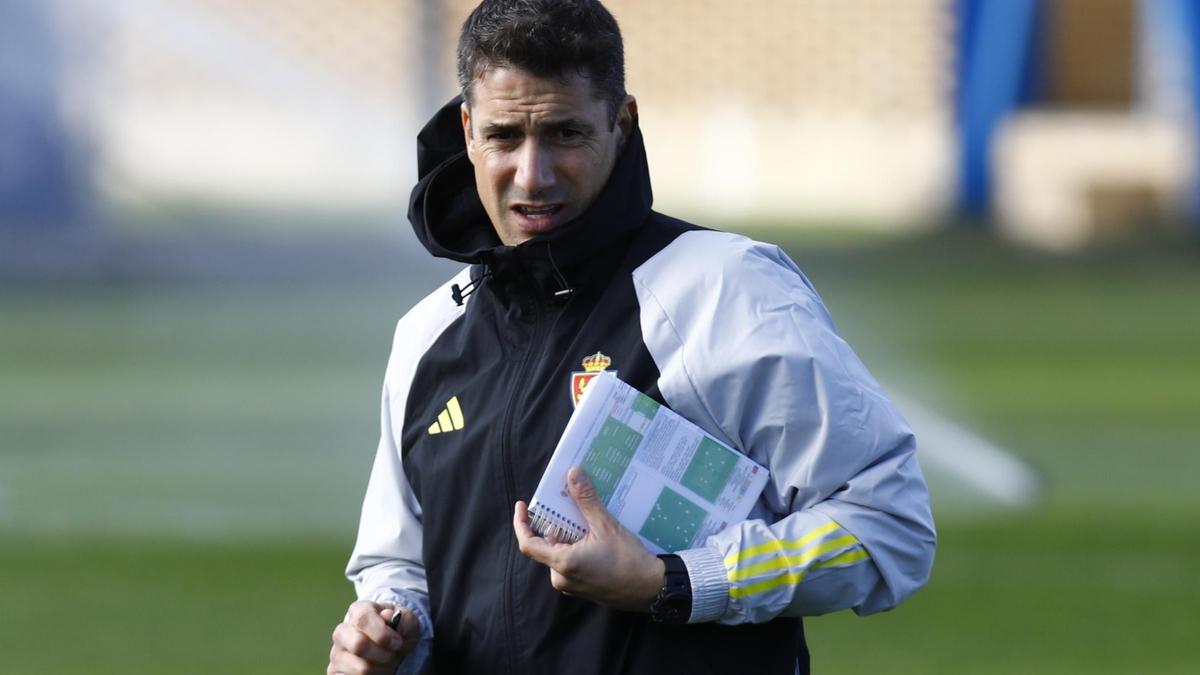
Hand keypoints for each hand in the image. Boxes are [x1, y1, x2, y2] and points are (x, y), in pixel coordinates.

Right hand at [328, 600, 419, 674]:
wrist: (391, 647)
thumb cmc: (398, 632)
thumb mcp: (408, 622)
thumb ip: (404, 618)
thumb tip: (388, 617)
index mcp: (358, 611)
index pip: (362, 619)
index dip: (382, 633)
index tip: (398, 643)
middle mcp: (342, 631)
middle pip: (359, 645)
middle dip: (384, 654)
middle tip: (393, 654)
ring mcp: (337, 653)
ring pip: (362, 668)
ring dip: (383, 669)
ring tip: (387, 662)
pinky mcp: (336, 672)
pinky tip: (377, 671)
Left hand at [514, 467, 664, 611]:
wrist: (651, 588)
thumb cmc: (629, 560)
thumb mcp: (606, 525)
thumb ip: (586, 500)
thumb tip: (573, 474)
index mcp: (563, 563)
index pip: (528, 544)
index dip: (521, 524)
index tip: (522, 506)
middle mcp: (562, 578)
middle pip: (546, 546)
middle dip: (553, 525)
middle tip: (564, 504)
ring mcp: (572, 585)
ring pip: (559, 554)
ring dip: (566, 536)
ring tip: (583, 518)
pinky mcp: (583, 588)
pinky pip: (571, 564)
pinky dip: (575, 548)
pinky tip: (591, 535)